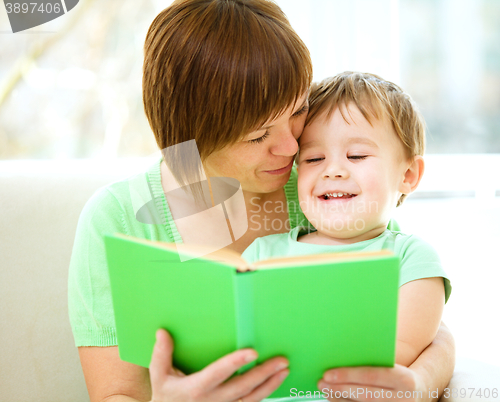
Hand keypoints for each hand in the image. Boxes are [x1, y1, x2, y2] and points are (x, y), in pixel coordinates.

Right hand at [149, 329, 288, 401]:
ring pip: (251, 399)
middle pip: (242, 387)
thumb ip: (162, 354)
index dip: (235, 362)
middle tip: (281, 361)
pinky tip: (274, 384)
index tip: (252, 352)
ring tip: (284, 371)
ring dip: (270, 385)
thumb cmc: (166, 397)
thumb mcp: (159, 376)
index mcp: (196, 388)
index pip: (219, 373)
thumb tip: (162, 332)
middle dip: (263, 373)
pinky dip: (264, 395)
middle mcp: (212, 401)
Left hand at [318, 364, 424, 401]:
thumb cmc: (399, 371)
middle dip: (340, 388)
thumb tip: (342, 351)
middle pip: (365, 395)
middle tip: (321, 382)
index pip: (371, 376)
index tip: (328, 373)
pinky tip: (334, 398)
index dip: (348, 375)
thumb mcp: (394, 364)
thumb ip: (374, 359)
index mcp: (405, 380)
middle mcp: (403, 399)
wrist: (422, 391)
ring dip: (340, 398)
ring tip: (324, 389)